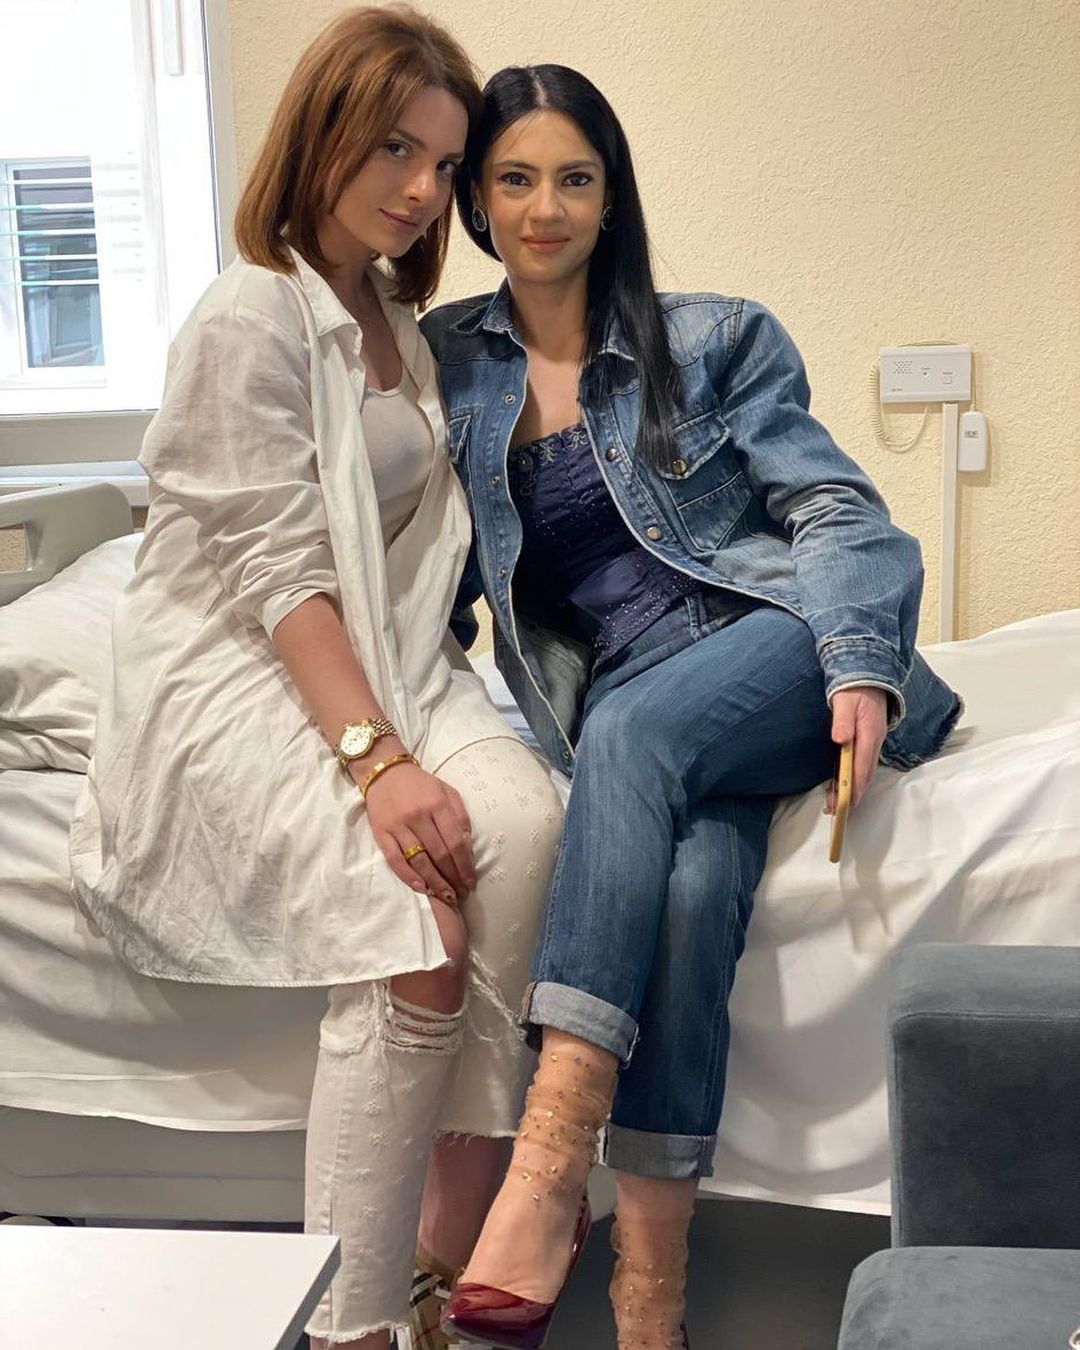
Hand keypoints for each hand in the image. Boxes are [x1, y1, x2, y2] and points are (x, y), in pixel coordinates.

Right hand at [360, 760, 475, 905]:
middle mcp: (418, 816)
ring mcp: (398, 825)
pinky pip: (395, 859)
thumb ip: (460, 815)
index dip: (466, 865)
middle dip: (453, 878)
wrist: (384, 772)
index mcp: (438, 804)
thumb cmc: (420, 784)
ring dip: (435, 883)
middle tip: (462, 894)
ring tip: (447, 897)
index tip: (472, 881)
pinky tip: (422, 888)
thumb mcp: (447, 791)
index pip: (456, 842)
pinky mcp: (381, 833)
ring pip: (419, 860)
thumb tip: (468, 845)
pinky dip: (408, 876)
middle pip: (440, 854)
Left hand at [825, 686, 888, 812]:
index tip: (846, 802)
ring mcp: (872, 743)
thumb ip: (842, 720)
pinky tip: (842, 785)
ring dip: (852, 789)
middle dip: (852, 794)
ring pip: (863, 771)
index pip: (862, 766)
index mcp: (870, 734)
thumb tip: (840, 739)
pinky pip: (861, 764)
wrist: (869, 676)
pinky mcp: (867, 741)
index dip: (854, 786)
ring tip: (836, 804)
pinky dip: (853, 778)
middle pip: (864, 774)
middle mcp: (874, 742)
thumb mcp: (845, 701)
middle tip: (837, 810)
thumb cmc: (855, 689)